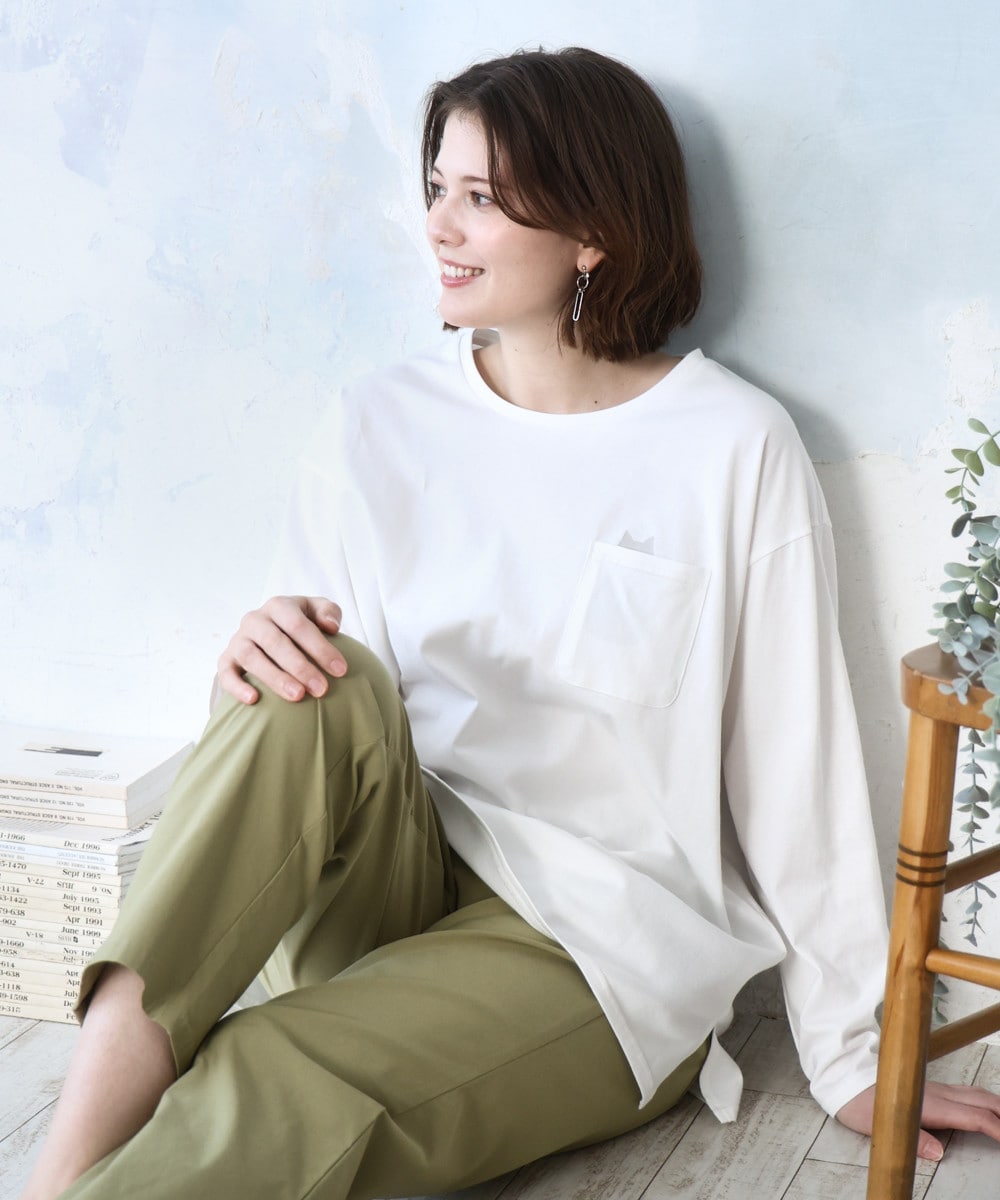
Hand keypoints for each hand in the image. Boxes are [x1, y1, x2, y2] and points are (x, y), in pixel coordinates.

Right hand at [216, 596, 345, 704]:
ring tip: (298, 696)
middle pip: (275, 642)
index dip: (320, 647)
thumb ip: (329, 612)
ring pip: (252, 657)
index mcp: (278, 606)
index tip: (341, 670)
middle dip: (301, 667)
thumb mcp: (316, 611)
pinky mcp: (226, 660)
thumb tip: (331, 626)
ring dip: (275, 678)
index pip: (298, 625)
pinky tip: (254, 700)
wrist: (271, 635)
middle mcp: (255, 620)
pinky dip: (237, 687)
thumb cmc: (301, 625)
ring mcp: (238, 640)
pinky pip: (225, 673)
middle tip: (321, 689)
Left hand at [837, 1079, 999, 1160]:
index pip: (975, 1116)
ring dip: (996, 1105)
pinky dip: (982, 1101)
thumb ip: (912, 1141)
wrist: (845, 1079)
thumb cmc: (860, 1103)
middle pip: (982, 1101)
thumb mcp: (882, 1128)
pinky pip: (964, 1092)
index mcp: (930, 1105)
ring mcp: (934, 1089)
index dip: (998, 1129)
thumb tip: (938, 1153)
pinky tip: (984, 1107)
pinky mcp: (930, 1089)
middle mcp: (936, 1093)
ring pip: (975, 1093)